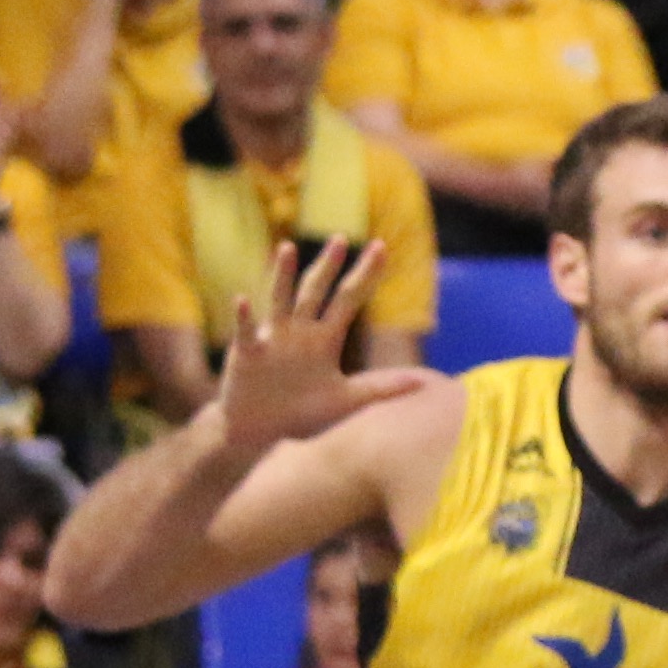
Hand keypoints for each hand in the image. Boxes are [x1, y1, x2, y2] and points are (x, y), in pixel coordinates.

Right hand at [209, 239, 409, 455]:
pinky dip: (245, 317)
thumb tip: (423, 383)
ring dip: (282, 276)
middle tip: (341, 238)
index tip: (381, 248)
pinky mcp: (248, 353)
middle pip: (316, 292)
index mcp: (324, 339)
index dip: (365, 276)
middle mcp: (299, 332)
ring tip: (287, 248)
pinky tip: (243, 300)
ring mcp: (272, 339)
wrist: (260, 428)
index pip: (349, 300)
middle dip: (329, 267)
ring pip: (279, 301)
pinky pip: (247, 331)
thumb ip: (382, 389)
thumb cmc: (301, 412)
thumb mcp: (347, 400)